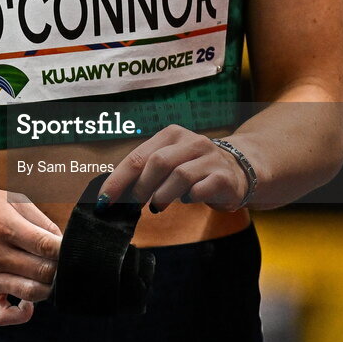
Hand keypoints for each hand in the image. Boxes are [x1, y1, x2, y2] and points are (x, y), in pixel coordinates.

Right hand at [0, 186, 61, 325]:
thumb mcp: (10, 199)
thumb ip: (40, 220)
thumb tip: (62, 242)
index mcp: (4, 226)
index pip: (47, 246)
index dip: (66, 249)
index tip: (73, 247)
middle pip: (43, 272)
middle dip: (62, 268)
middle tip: (66, 261)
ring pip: (31, 293)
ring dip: (49, 287)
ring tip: (52, 275)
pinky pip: (3, 315)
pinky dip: (21, 314)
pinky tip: (28, 301)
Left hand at [97, 125, 249, 213]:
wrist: (238, 170)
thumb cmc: (193, 168)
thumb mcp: (169, 162)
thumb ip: (145, 172)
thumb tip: (114, 193)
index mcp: (171, 135)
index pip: (138, 156)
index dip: (118, 180)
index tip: (104, 201)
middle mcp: (191, 141)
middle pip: (157, 163)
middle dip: (141, 188)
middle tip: (135, 205)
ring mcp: (209, 158)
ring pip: (179, 176)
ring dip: (162, 196)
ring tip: (157, 206)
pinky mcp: (224, 178)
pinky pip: (201, 190)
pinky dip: (189, 198)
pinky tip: (188, 200)